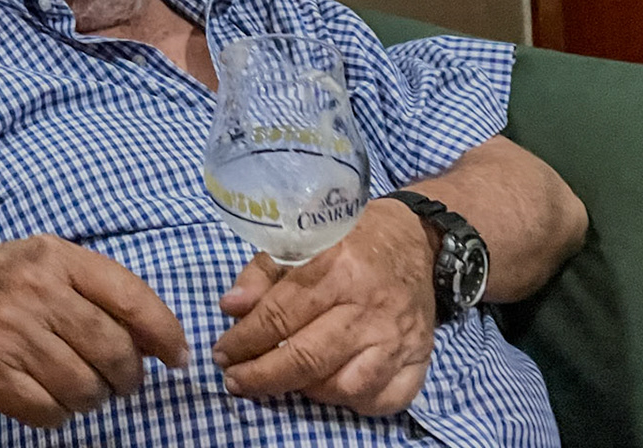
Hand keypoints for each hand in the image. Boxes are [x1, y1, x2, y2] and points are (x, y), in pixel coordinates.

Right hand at [0, 233, 188, 429]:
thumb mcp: (41, 265)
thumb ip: (94, 288)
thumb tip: (159, 337)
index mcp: (53, 254)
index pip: (129, 294)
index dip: (163, 331)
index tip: (178, 356)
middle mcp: (32, 287)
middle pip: (112, 350)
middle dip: (128, 377)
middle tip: (123, 383)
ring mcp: (7, 330)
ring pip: (84, 387)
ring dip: (92, 399)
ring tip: (80, 388)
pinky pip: (49, 412)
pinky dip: (58, 415)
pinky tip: (47, 398)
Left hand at [211, 198, 435, 413]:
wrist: (415, 239)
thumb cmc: (349, 240)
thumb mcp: (300, 240)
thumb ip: (262, 275)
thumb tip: (230, 308)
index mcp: (336, 266)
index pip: (279, 316)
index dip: (243, 341)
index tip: (221, 354)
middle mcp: (369, 306)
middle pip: (308, 359)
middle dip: (263, 377)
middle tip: (236, 381)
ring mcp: (398, 338)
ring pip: (344, 388)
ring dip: (306, 392)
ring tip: (284, 380)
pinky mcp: (421, 359)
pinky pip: (383, 401)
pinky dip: (352, 403)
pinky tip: (331, 387)